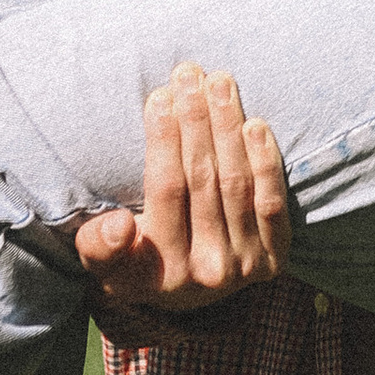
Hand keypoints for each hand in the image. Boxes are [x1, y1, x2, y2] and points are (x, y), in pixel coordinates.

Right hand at [75, 65, 289, 313]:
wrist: (187, 301)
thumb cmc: (136, 264)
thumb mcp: (104, 264)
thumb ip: (99, 246)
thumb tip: (118, 225)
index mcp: (158, 272)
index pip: (165, 189)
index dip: (164, 138)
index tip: (160, 94)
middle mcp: (206, 272)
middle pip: (204, 178)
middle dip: (197, 119)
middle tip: (190, 73)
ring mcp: (245, 267)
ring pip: (237, 183)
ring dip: (230, 127)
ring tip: (220, 82)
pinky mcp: (275, 259)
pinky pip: (273, 202)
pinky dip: (266, 161)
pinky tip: (256, 124)